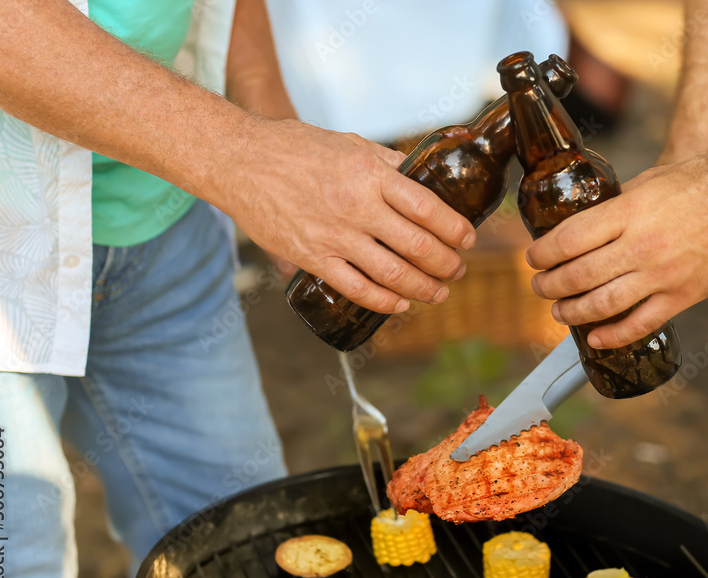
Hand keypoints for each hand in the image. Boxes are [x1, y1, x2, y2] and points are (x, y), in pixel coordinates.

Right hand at [217, 119, 474, 313]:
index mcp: (371, 174)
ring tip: (439, 292)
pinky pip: (357, 288)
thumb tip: (420, 176)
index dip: (455, 229)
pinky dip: (384, 301)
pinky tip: (400, 304)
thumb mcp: (350, 143)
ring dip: (423, 288)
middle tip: (458, 270)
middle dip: (446, 264)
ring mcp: (334, 235)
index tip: (468, 239)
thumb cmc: (295, 148)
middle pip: (418, 246)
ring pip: (392, 273)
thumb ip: (386, 163)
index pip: (428, 208)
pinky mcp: (312, 257)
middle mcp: (357, 207)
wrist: (239, 162)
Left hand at [525, 155, 707, 348]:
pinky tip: (595, 338)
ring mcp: (662, 276)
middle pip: (578, 275)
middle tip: (538, 286)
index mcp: (630, 212)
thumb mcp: (654, 178)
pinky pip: (640, 324)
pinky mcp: (683, 297)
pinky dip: (613, 336)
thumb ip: (618, 201)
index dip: (542, 252)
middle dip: (549, 285)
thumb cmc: (707, 182)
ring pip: (602, 304)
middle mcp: (642, 247)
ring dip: (572, 312)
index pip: (569, 239)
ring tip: (558, 311)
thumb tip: (587, 217)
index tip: (532, 257)